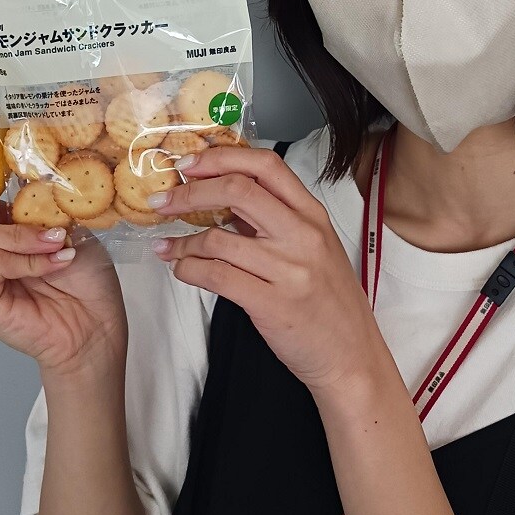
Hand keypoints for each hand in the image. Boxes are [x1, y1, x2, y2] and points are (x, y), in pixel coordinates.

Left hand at [149, 145, 390, 394]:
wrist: (351, 355)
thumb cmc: (329, 300)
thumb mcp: (314, 247)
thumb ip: (275, 219)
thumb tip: (222, 194)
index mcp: (312, 214)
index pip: (265, 165)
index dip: (221, 158)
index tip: (189, 163)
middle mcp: (303, 235)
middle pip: (237, 190)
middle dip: (189, 192)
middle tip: (163, 199)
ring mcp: (288, 270)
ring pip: (218, 238)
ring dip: (181, 241)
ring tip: (166, 247)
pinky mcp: (271, 304)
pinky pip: (216, 276)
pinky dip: (188, 269)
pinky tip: (181, 270)